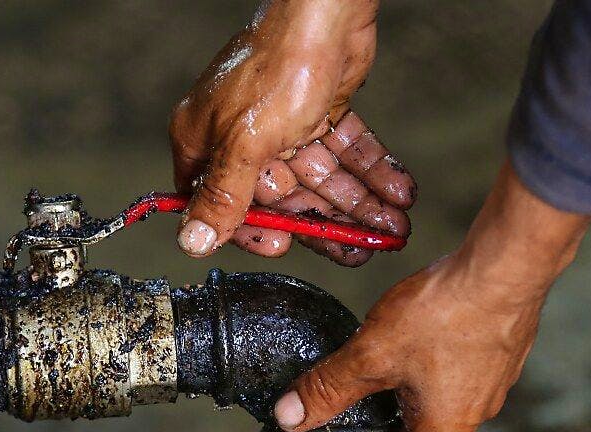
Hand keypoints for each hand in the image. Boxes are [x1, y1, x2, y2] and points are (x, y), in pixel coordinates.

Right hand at [169, 0, 415, 265]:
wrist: (326, 14)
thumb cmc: (280, 65)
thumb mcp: (246, 142)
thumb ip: (223, 196)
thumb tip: (193, 241)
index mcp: (206, 143)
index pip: (222, 206)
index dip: (255, 232)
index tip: (285, 246)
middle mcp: (240, 137)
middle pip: (283, 198)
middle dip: (326, 223)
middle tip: (361, 248)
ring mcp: (281, 125)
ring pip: (321, 179)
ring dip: (359, 205)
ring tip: (392, 228)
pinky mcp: (318, 111)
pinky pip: (344, 153)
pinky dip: (371, 173)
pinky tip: (397, 192)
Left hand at [272, 162, 590, 431]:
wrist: (504, 268)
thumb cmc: (444, 315)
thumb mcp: (370, 355)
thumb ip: (328, 388)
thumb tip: (289, 418)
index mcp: (443, 430)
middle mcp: (477, 414)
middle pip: (428, 430)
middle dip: (396, 415)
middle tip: (367, 394)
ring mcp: (498, 381)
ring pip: (450, 395)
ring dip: (421, 384)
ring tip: (394, 356)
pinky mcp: (507, 350)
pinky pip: (469, 365)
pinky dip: (446, 356)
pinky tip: (429, 328)